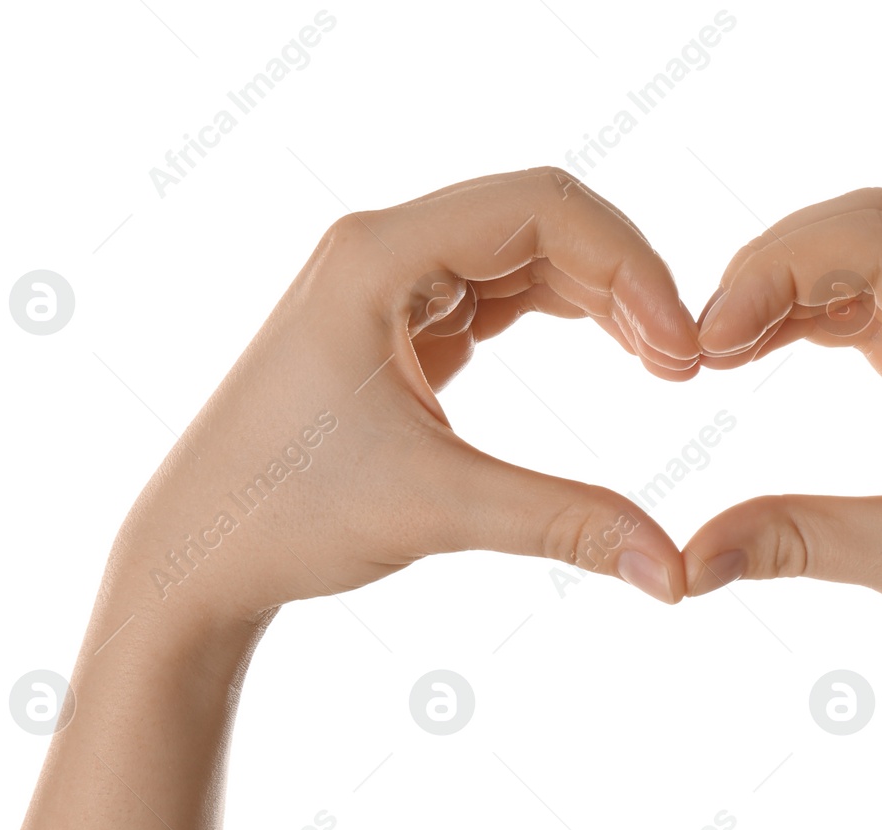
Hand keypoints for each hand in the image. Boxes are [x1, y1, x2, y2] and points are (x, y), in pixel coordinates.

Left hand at [116, 167, 701, 618]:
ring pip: (523, 254)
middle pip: (539, 218)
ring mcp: (385, 283)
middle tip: (684, 363)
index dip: (630, 267)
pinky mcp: (394, 325)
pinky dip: (561, 315)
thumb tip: (674, 570)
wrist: (197, 554)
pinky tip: (611, 351)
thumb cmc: (284, 516)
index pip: (540, 208)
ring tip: (660, 363)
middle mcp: (380, 249)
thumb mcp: (437, 508)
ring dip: (599, 297)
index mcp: (377, 256)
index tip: (681, 351)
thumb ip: (564, 523)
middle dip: (624, 279)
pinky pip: (497, 292)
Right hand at [686, 188, 881, 712]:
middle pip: (877, 226)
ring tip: (716, 349)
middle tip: (700, 340)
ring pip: (877, 258)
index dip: (780, 270)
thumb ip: (799, 544)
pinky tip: (759, 350)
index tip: (708, 342)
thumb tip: (687, 560)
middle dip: (778, 264)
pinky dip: (817, 318)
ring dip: (793, 288)